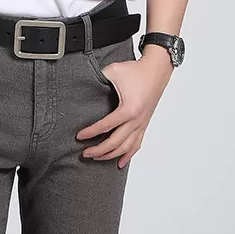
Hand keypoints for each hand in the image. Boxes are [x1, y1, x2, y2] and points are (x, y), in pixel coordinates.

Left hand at [76, 48, 173, 168]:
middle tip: (85, 153)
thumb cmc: (135, 70)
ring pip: (126, 147)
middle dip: (99, 150)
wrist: (156, 70)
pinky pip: (136, 144)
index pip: (105, 126)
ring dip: (111, 155)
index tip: (79, 136)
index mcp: (128, 110)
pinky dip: (128, 155)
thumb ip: (97, 78)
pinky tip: (120, 162)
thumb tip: (83, 83)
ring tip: (96, 158)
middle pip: (115, 143)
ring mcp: (141, 124)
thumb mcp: (113, 71)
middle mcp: (136, 120)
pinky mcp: (144, 124)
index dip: (90, 133)